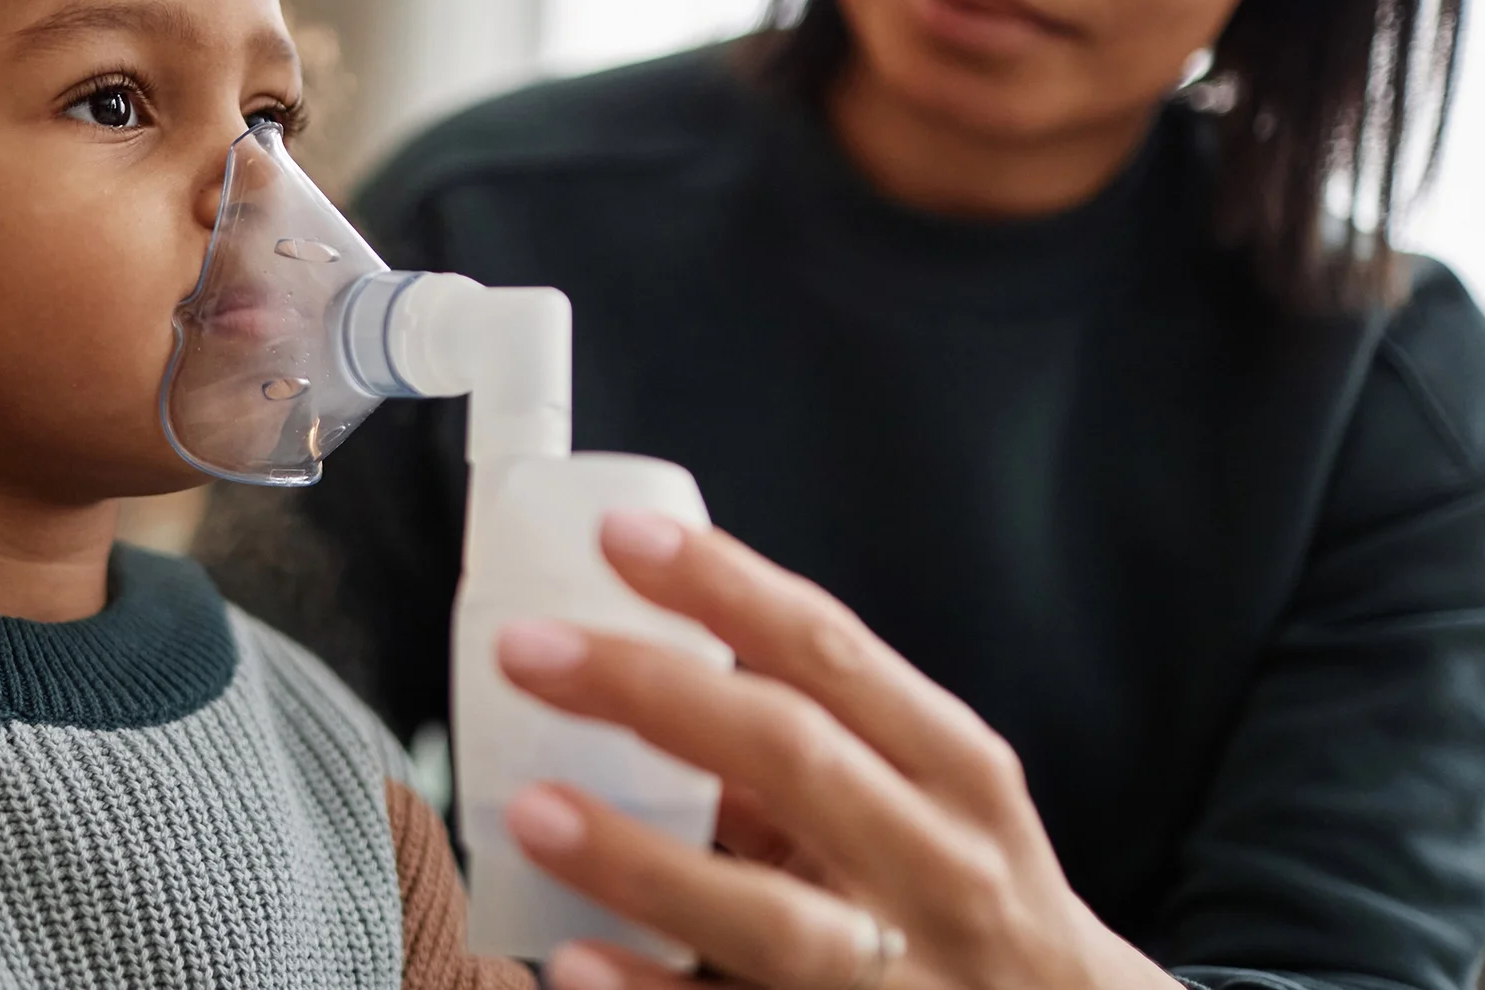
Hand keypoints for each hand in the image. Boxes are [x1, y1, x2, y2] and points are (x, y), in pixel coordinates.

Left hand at [492, 512, 1182, 989]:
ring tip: (530, 810)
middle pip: (791, 757)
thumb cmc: (959, 894)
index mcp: (954, 770)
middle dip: (650, 693)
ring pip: (769, 916)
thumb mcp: (923, 802)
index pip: (831, 651)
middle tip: (526, 649)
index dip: (723, 586)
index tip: (620, 538)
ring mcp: (899, 977)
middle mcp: (938, 865)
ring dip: (641, 861)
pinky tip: (573, 959)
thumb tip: (640, 664)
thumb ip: (806, 743)